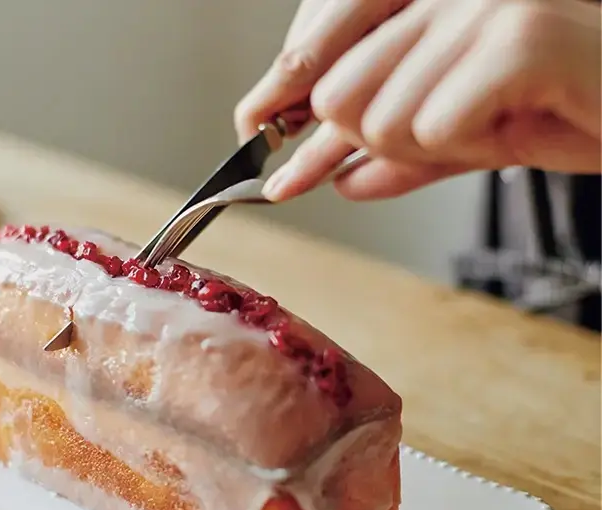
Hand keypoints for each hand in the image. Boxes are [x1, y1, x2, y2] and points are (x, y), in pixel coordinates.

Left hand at [242, 0, 601, 202]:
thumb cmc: (566, 104)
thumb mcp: (467, 133)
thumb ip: (401, 154)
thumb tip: (341, 181)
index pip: (320, 44)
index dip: (281, 92)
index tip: (252, 127)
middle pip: (336, 97)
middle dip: (376, 137)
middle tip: (444, 130)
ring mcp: (478, 4)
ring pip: (376, 119)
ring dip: (433, 145)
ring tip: (496, 118)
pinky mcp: (516, 36)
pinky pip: (433, 128)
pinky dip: (471, 145)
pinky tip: (517, 120)